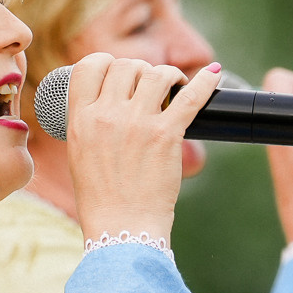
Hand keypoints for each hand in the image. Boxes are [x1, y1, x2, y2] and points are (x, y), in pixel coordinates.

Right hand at [66, 54, 222, 245]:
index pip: (90, 66)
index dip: (107, 63)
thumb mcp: (79, 153)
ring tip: (175, 87)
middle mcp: (106, 116)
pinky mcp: (166, 135)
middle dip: (141, 70)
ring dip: (169, 76)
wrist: (122, 229)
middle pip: (126, 65)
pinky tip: (213, 74)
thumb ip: (90, 122)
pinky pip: (191, 97)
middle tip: (151, 87)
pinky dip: (206, 82)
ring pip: (156, 73)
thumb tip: (109, 98)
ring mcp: (137, 123)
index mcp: (79, 119)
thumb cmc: (101, 198)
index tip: (119, 72)